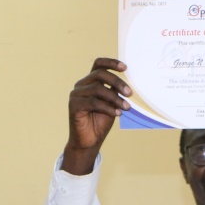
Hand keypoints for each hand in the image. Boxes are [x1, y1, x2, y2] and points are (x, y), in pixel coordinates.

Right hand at [63, 58, 130, 173]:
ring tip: (126, 108)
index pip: (98, 65)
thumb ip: (115, 92)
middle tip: (129, 93)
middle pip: (99, 74)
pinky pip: (94, 102)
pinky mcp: (74, 105)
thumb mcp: (112, 104)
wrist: (89, 141)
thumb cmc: (99, 122)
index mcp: (90, 82)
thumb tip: (127, 83)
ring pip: (98, 89)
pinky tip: (117, 114)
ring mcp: (76, 95)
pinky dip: (108, 108)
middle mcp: (81, 85)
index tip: (125, 68)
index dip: (111, 63)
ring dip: (115, 98)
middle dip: (117, 82)